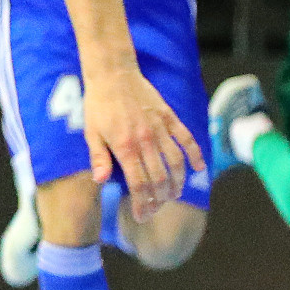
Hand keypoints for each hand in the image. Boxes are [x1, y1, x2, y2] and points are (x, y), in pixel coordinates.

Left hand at [81, 62, 204, 211]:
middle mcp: (145, 140)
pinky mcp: (169, 117)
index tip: (142, 216)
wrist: (113, 74)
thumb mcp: (91, 132)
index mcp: (125, 147)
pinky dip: (194, 155)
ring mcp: (160, 129)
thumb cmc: (98, 104)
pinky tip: (198, 168)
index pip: (138, 184)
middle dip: (159, 199)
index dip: (142, 204)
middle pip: (159, 179)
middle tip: (156, 209)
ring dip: (177, 182)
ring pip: (176, 163)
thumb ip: (98, 157)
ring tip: (174, 194)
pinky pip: (186, 139)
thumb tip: (100, 181)